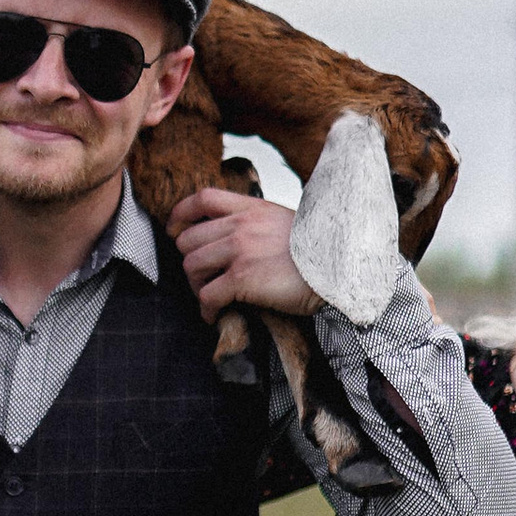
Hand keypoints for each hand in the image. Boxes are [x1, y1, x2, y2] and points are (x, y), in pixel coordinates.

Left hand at [169, 189, 321, 323]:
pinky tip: (216, 316)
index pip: (202, 198)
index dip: (181, 215)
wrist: (340, 268)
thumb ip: (258, 225)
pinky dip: (207, 310)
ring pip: (191, 266)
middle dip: (190, 261)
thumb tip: (237, 241)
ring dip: (196, 286)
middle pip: (188, 239)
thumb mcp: (286, 223)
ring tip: (211, 298)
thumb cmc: (319, 252)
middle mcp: (241, 225)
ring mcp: (239, 250)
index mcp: (252, 208)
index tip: (175, 230)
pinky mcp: (241, 278)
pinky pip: (207, 296)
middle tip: (203, 278)